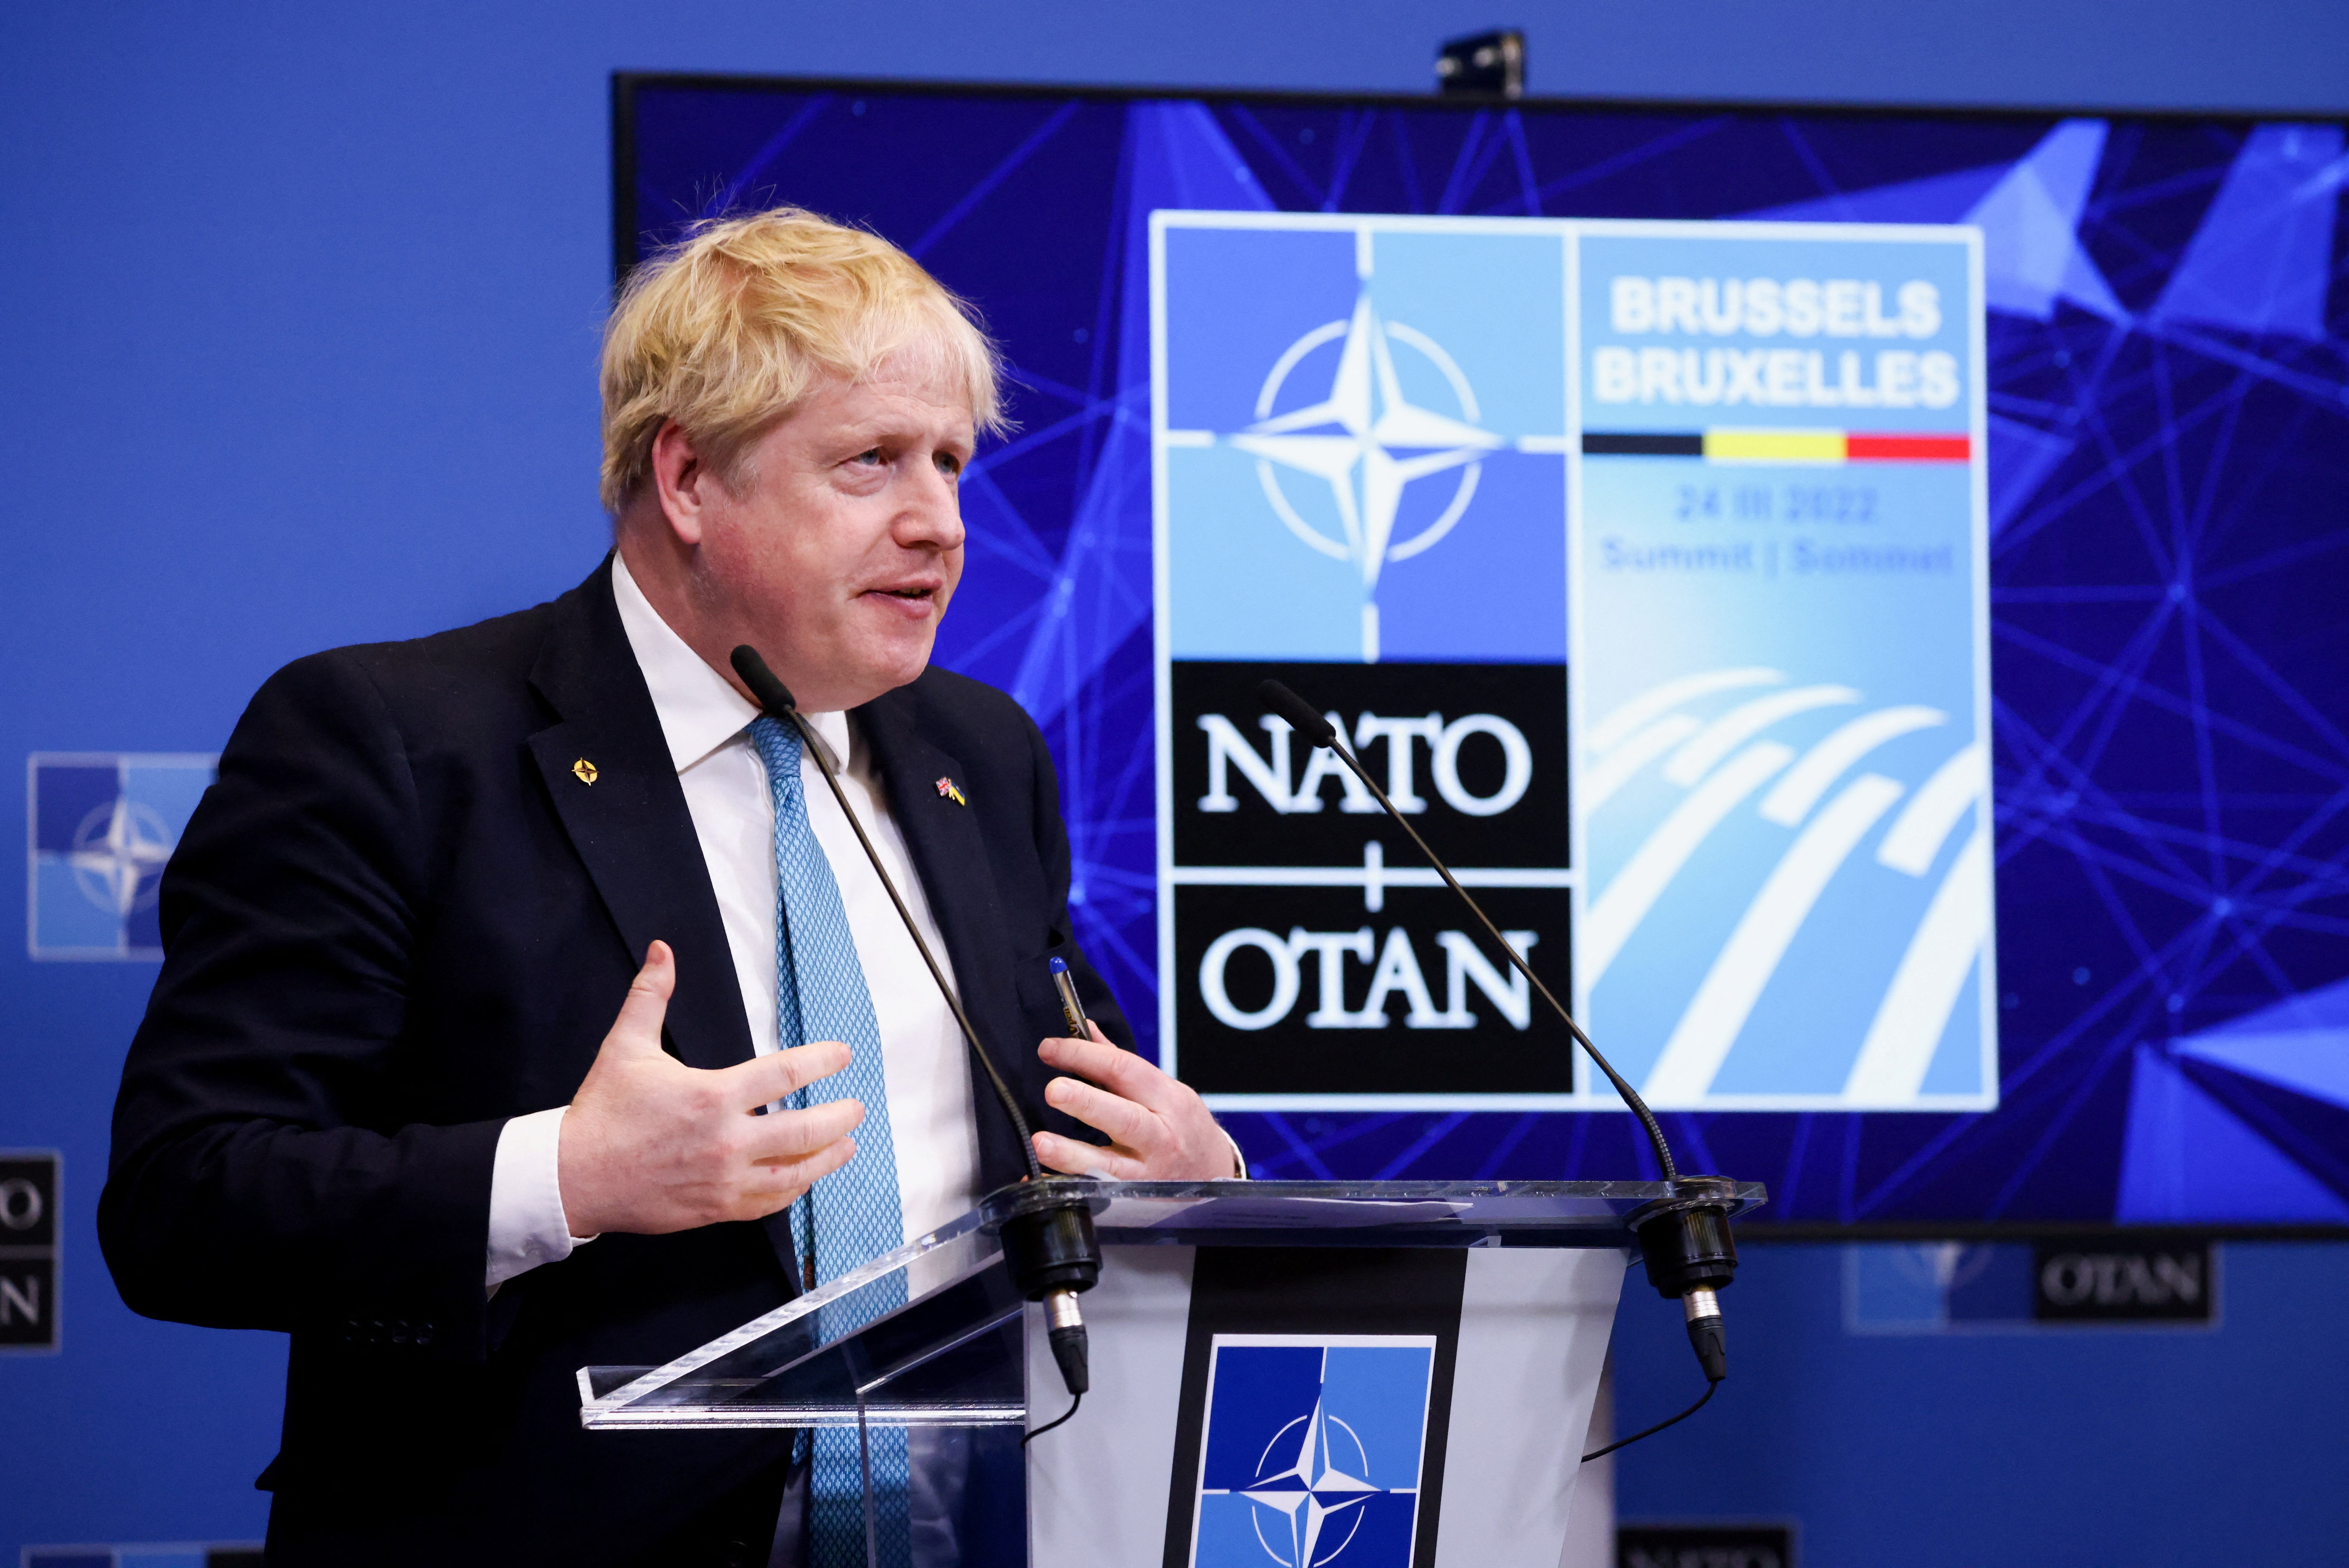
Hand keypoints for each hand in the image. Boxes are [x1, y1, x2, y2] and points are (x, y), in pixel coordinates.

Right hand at [558, 941, 865, 1235]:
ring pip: (795, 1174)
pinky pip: (768, 1203)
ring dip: (828, 1158)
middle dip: (840, 1117)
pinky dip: (793, 1191)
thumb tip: (662, 951)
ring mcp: (724, 1179)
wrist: (573, 1176)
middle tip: (857, 1108)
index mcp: (712, 1096)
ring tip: (848, 1145)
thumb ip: (651, 996)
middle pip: (805, 1130)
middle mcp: (726, 1141)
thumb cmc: (603, 1112)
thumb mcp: (625, 1046)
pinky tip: (804, 1180)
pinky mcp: (715, 1208)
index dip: (821, 1061)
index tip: (843, 1055)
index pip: (785, 1074)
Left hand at [1032, 1023, 1237, 1179]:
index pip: (1124, 1069)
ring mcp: (1148, 1172)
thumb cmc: (1182, 1126)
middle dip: (1086, 1102)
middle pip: (1124, 1117)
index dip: (1085, 1056)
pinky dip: (1069, 1186)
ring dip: (1072, 1154)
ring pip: (1110, 1165)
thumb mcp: (1164, 1091)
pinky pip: (1097, 1193)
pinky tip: (1042, 1179)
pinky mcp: (1134, 1198)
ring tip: (1041, 1143)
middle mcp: (1161, 1136)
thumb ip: (1123, 1065)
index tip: (1050, 1049)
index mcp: (1167, 1099)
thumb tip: (1086, 1028)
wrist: (1213, 1174)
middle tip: (1053, 1090)